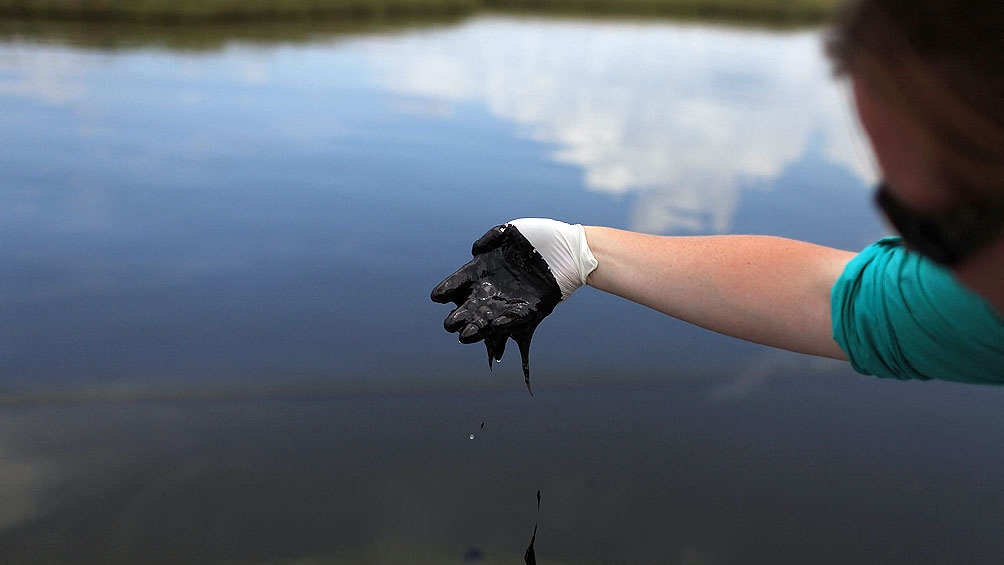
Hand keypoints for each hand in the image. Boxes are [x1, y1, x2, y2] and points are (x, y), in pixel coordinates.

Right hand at [430, 219, 595, 392]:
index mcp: (485, 268)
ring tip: (464, 336)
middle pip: (469, 304)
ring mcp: (510, 299)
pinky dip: (500, 325)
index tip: (438, 296)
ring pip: (486, 317)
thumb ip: (491, 238)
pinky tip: (489, 329)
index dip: (448, 288)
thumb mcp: (511, 231)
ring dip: (475, 328)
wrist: (571, 249)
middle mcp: (494, 287)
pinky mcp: (529, 309)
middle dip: (458, 315)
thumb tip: (475, 251)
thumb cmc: (541, 236)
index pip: (460, 281)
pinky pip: (511, 319)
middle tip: (450, 323)